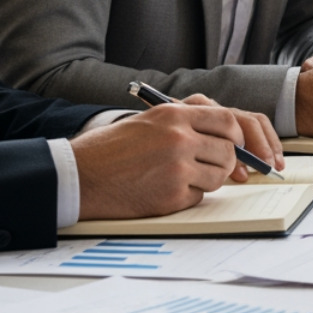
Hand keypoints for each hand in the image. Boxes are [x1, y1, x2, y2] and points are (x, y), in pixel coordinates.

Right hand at [72, 100, 262, 219]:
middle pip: (228, 151)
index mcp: (174, 115)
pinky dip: (187, 196)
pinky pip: (198, 196)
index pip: (227, 121)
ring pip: (218, 176)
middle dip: (224, 161)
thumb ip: (185, 123)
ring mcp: (176, 168)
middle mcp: (179, 139)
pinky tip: (162, 190)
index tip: (234, 144)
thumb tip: (224, 134)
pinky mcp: (171, 196)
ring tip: (179, 178)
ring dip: (207, 180)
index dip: (236, 135)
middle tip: (209, 166)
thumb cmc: (109, 150)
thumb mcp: (148, 121)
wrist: (77, 176)